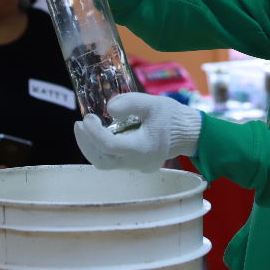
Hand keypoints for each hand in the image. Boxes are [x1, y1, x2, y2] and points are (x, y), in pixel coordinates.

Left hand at [73, 92, 201, 171]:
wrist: (190, 133)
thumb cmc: (173, 117)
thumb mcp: (153, 103)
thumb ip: (131, 103)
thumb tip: (108, 109)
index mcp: (142, 148)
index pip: (109, 146)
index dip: (93, 132)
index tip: (87, 117)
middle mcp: (137, 162)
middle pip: (102, 161)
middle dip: (86, 143)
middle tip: (80, 124)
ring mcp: (136, 166)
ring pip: (106, 163)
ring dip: (92, 146)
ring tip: (86, 127)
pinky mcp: (137, 164)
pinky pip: (113, 160)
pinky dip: (102, 148)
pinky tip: (100, 133)